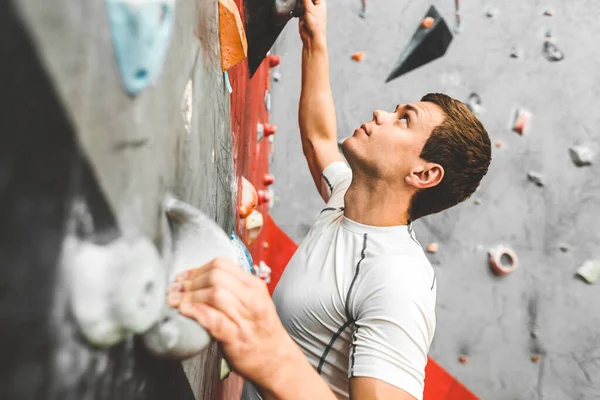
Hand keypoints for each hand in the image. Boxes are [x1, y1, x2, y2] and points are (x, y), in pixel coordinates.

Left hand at [166, 258, 300, 391]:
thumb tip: (198, 280)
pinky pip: (214, 319)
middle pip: (215, 276)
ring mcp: (246, 318)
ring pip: (214, 294)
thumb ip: (233, 290)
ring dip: (189, 296)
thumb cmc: (261, 332)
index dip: (197, 269)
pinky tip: (184, 312)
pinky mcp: (237, 338)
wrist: (279, 362)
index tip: (183, 277)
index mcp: (254, 286)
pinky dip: (196, 312)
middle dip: (190, 282)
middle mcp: (252, 299)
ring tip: (174, 301)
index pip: (222, 265)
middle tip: (174, 290)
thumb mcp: (253, 303)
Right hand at [299, 0, 326, 46]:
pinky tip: (293, 7)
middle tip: (300, 1)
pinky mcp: (302, 15)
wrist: (311, 38)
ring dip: (298, 2)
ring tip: (295, 3)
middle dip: (303, 0)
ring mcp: (308, 11)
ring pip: (302, 2)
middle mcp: (315, 6)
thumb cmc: (316, 26)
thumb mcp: (310, 8)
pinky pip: (298, 8)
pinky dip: (295, 7)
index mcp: (320, 3)